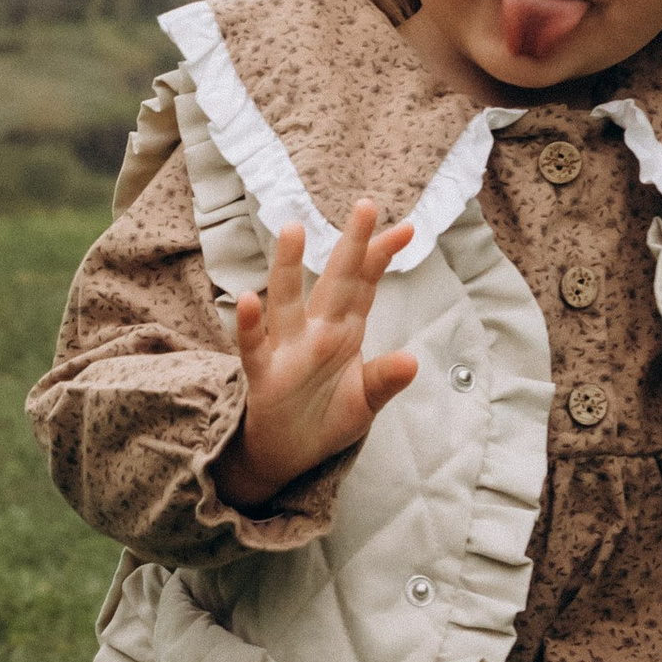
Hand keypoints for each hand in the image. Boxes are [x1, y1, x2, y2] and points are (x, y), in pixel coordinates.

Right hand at [214, 200, 417, 505]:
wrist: (289, 455)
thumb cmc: (326, 419)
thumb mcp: (365, 402)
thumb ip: (384, 380)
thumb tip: (412, 361)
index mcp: (344, 332)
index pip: (364, 286)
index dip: (381, 257)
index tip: (406, 228)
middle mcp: (315, 332)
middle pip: (335, 282)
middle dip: (351, 246)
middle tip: (366, 206)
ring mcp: (287, 349)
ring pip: (287, 302)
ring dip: (290, 268)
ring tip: (294, 230)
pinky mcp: (263, 375)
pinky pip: (254, 347)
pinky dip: (250, 325)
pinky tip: (249, 299)